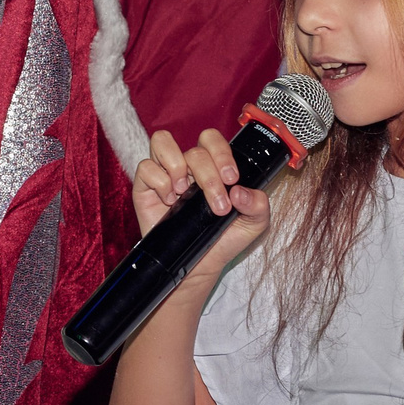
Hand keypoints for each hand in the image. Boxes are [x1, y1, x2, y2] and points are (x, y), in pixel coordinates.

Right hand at [132, 127, 270, 274]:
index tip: (232, 179)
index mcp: (213, 166)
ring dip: (177, 165)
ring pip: (162, 141)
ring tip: (185, 191)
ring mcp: (164, 174)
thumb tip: (240, 191)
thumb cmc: (224, 239)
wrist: (201, 265)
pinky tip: (170, 201)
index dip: (222, 153)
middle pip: (195, 150)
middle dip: (209, 176)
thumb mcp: (254, 224)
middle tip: (218, 204)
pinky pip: (145, 167)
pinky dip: (159, 182)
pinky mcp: (144, 187)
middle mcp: (187, 165)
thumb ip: (259, 205)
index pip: (212, 139)